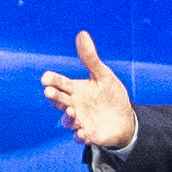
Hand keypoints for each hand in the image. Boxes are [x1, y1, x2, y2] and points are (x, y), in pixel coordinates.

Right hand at [41, 31, 137, 150]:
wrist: (125, 119)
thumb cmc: (111, 96)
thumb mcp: (103, 75)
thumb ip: (90, 58)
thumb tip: (82, 34)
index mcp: (75, 90)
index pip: (59, 83)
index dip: (52, 80)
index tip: (46, 77)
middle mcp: (73, 105)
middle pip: (59, 100)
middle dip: (53, 96)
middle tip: (49, 91)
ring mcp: (80, 121)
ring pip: (67, 120)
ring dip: (68, 116)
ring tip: (72, 111)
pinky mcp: (89, 134)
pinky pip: (80, 137)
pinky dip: (80, 136)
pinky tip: (83, 132)